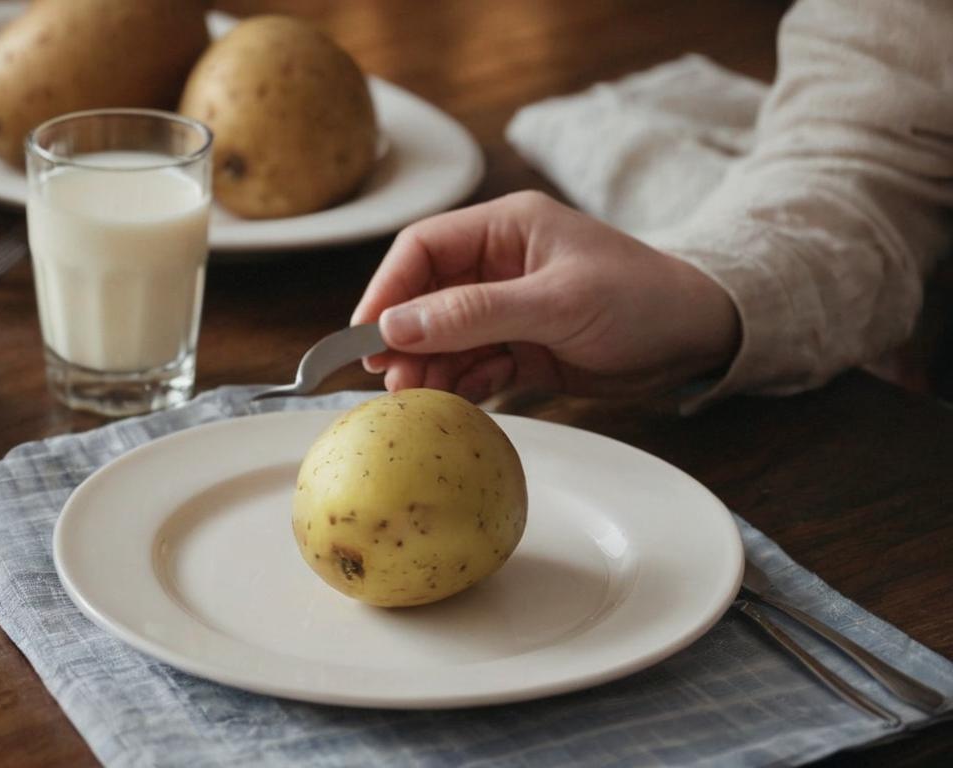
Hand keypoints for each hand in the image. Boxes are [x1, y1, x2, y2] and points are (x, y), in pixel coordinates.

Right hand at [351, 192, 739, 400]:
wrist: (701, 338)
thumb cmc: (641, 299)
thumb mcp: (555, 303)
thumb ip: (473, 314)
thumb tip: (395, 327)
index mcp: (505, 229)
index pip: (423, 250)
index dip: (387, 290)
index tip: (366, 335)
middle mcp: (499, 264)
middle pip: (426, 297)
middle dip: (405, 337)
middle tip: (391, 379)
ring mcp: (509, 307)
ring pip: (446, 336)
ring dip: (430, 366)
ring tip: (419, 397)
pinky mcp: (523, 346)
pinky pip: (474, 364)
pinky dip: (462, 384)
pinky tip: (458, 401)